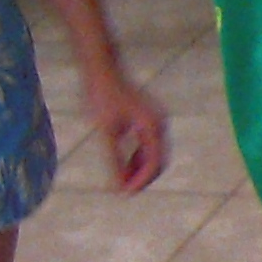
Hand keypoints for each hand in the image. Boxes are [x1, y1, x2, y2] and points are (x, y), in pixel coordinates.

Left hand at [84, 70, 171, 193]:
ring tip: (120, 179)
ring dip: (139, 168)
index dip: (140, 181)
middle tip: (123, 190)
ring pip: (153, 152)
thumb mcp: (106, 132)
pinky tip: (122, 162)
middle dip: (142, 177)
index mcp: (153, 127)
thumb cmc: (103, 97)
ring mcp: (155, 119)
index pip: (154, 163)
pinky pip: (148, 143)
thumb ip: (114, 160)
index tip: (123, 193)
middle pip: (159, 160)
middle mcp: (159, 124)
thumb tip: (116, 185)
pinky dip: (137, 156)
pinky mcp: (147, 116)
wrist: (102, 69)